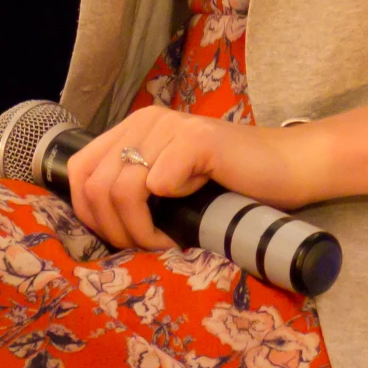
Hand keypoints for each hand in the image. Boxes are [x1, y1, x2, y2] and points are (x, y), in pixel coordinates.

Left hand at [65, 106, 327, 250]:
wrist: (288, 168)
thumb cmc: (231, 184)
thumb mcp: (170, 183)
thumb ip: (136, 188)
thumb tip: (99, 225)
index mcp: (134, 127)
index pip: (79, 170)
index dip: (88, 214)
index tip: (119, 240)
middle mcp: (145, 120)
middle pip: (94, 185)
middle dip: (113, 229)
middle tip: (145, 247)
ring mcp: (170, 126)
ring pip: (119, 189)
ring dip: (137, 230)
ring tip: (164, 242)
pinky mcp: (195, 140)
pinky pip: (156, 184)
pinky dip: (164, 218)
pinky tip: (183, 226)